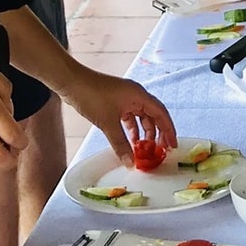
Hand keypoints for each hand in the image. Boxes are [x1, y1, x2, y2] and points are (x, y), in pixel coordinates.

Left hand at [62, 68, 177, 168]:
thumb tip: (130, 162)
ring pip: (141, 117)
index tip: (172, 145)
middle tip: (160, 150)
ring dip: (143, 132)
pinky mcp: (116, 102)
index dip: (169, 130)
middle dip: (158, 133)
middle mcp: (136, 95)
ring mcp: (126, 98)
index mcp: (139, 95)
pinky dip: (131, 129)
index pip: (161, 114)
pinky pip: (130, 117)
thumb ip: (120, 144)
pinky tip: (130, 140)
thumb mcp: (108, 123)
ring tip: (144, 149)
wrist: (72, 82)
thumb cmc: (91, 96)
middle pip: (153, 116)